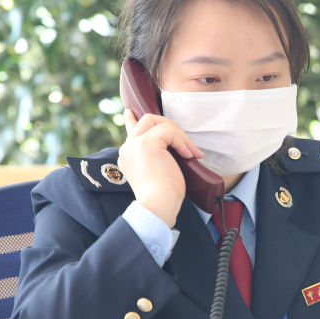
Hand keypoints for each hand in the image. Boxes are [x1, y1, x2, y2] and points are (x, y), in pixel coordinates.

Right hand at [118, 109, 202, 227]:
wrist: (158, 206)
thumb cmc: (163, 196)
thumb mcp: (158, 171)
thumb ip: (158, 156)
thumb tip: (172, 145)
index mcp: (128, 155)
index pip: (129, 131)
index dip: (131, 120)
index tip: (130, 112)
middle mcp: (128, 148)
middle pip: (147, 120)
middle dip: (169, 126)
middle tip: (185, 143)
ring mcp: (135, 144)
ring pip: (160, 123)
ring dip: (180, 137)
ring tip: (192, 154)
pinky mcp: (146, 143)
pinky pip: (168, 131)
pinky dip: (182, 141)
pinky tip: (188, 155)